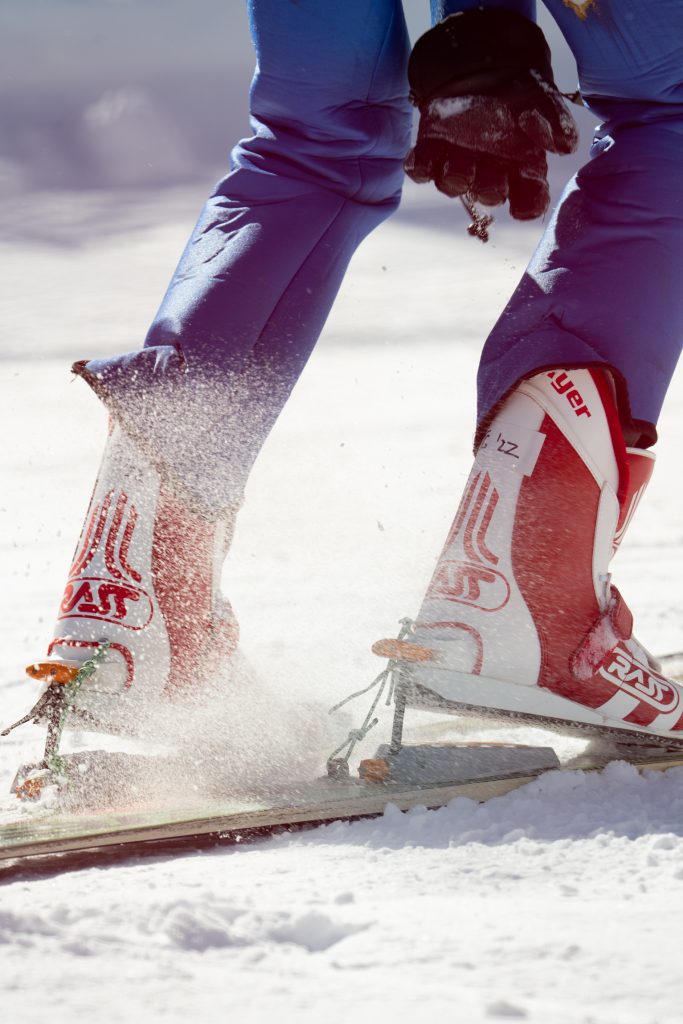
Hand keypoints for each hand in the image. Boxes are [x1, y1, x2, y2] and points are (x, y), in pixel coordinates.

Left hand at [405, 10, 578, 220]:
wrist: (482, 53)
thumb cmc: (516, 82)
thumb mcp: (542, 97)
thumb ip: (556, 122)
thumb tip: (564, 147)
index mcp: (522, 164)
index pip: (528, 198)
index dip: (526, 207)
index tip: (522, 208)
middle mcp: (491, 169)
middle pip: (489, 195)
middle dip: (488, 189)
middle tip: (490, 173)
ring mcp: (460, 160)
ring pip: (454, 185)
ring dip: (454, 178)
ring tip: (455, 160)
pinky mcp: (432, 148)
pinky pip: (422, 169)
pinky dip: (420, 167)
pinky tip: (421, 157)